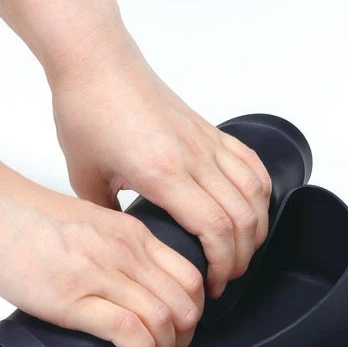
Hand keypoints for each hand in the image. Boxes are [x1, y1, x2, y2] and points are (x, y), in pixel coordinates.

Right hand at [0, 159, 204, 346]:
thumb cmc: (25, 216)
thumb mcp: (90, 224)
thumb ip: (114, 249)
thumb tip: (126, 287)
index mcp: (133, 234)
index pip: (190, 275)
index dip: (195, 308)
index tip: (181, 326)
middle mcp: (126, 253)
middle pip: (186, 301)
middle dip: (186, 335)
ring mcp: (101, 275)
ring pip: (164, 319)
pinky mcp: (72, 298)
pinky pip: (129, 331)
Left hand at [50, 36, 271, 299]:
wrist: (97, 61)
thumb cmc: (87, 111)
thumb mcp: (85, 176)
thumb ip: (110, 215)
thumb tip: (126, 244)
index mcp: (162, 173)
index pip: (214, 228)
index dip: (222, 264)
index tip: (213, 285)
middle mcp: (193, 158)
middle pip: (242, 218)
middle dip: (241, 257)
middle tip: (228, 277)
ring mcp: (207, 143)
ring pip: (255, 193)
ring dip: (256, 228)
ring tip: (243, 250)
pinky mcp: (211, 131)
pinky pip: (251, 165)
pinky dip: (261, 193)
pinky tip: (254, 210)